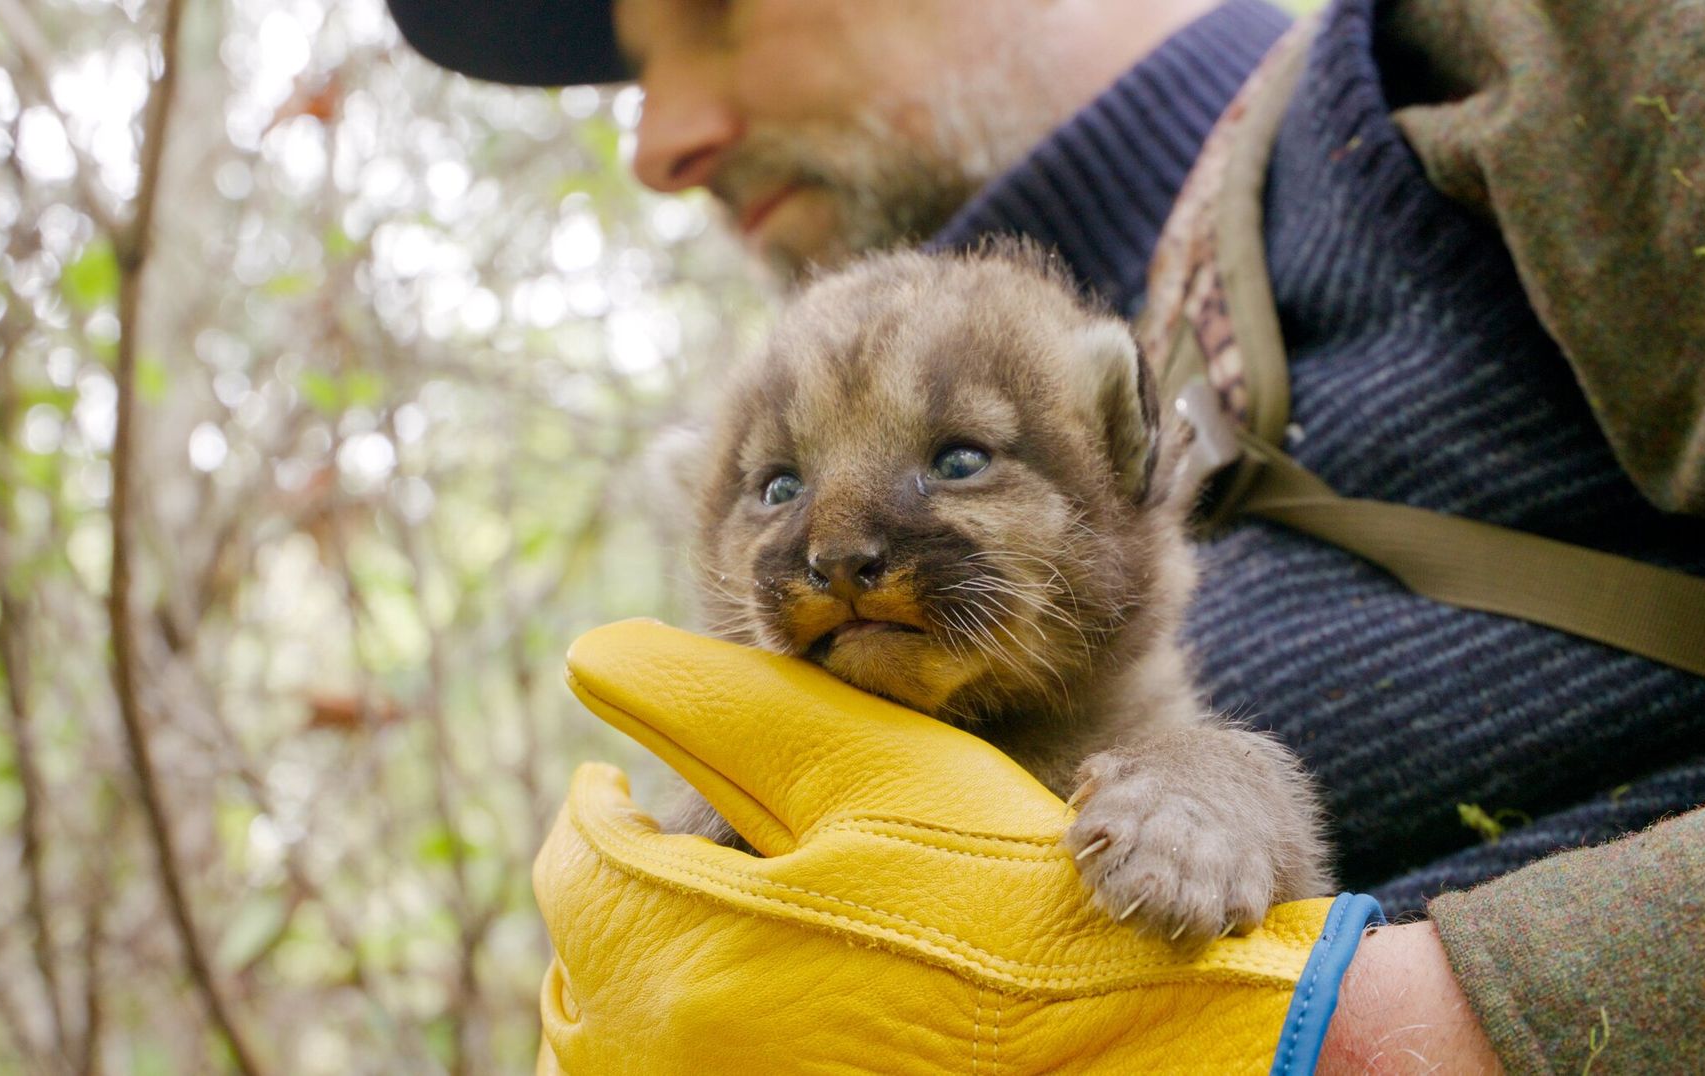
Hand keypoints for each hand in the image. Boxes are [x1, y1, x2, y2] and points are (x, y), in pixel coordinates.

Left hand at [535, 620, 1381, 1072]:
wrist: (1123, 1050)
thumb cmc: (1000, 896)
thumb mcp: (864, 766)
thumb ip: (716, 702)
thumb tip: (593, 652)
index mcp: (672, 950)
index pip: (580, 860)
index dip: (608, 804)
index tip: (632, 786)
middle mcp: (662, 1063)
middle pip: (584, 964)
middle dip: (622, 897)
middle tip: (686, 860)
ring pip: (612, 1048)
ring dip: (643, 980)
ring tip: (722, 935)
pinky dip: (690, 1046)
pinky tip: (766, 1016)